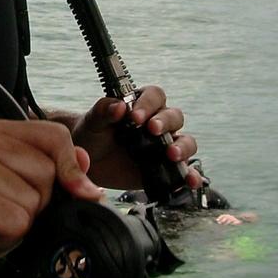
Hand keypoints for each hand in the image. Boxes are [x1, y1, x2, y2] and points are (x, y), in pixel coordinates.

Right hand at [0, 119, 102, 277]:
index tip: (80, 189)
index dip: (72, 165)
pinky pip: (16, 221)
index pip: (52, 134)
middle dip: (35, 204)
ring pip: (33, 199)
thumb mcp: (13, 191)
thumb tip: (84, 163)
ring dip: (17, 223)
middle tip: (0, 212)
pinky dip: (4, 237)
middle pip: (48, 171)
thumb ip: (47, 172)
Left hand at [68, 86, 198, 189]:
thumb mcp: (93, 121)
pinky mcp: (165, 169)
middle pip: (174, 117)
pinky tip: (189, 181)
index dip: (148, 104)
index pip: (155, 96)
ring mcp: (163, 147)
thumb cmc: (91, 134)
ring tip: (171, 154)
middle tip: (152, 130)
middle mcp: (157, 124)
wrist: (87, 161)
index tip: (134, 116)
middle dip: (165, 123)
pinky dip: (190, 176)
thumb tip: (119, 106)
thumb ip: (104, 110)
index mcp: (141, 105)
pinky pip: (184, 171)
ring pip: (185, 142)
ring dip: (182, 147)